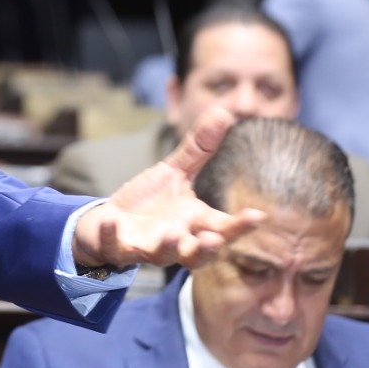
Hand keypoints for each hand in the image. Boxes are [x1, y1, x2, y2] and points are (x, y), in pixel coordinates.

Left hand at [71, 106, 264, 270]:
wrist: (109, 222)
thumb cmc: (150, 201)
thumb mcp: (174, 172)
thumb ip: (199, 149)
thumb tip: (224, 111)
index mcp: (194, 222)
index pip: (224, 228)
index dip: (241, 225)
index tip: (258, 215)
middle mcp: (176, 241)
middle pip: (199, 254)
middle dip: (208, 249)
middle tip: (214, 239)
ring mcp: (147, 247)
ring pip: (162, 256)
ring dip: (169, 248)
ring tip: (173, 234)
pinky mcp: (117, 248)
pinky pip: (113, 246)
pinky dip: (111, 236)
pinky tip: (110, 220)